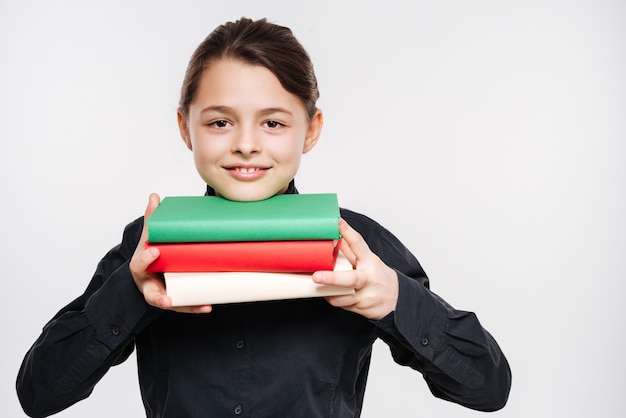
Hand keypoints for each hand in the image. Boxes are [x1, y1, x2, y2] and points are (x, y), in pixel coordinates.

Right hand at [129, 193, 212, 313]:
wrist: (149, 272)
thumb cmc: (150, 252)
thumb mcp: (148, 236)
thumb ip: (151, 219)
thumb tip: (154, 196)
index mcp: (141, 267)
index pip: (139, 265)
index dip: (146, 259)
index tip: (155, 251)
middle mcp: (149, 285)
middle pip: (152, 294)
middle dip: (160, 297)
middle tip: (167, 299)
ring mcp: (162, 294)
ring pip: (172, 304)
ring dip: (186, 306)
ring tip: (202, 306)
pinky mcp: (175, 300)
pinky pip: (185, 305)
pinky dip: (195, 307)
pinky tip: (208, 306)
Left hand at [313, 218, 398, 319]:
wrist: (396, 298)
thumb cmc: (378, 276)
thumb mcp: (368, 260)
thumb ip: (351, 250)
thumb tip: (335, 235)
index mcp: (369, 261)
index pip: (359, 245)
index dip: (348, 232)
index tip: (338, 223)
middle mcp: (368, 278)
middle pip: (351, 279)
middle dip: (332, 278)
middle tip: (316, 276)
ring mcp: (366, 295)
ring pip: (341, 297)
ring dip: (327, 292)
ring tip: (321, 285)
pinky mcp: (361, 308)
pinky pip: (342, 305)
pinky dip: (334, 299)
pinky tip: (333, 293)